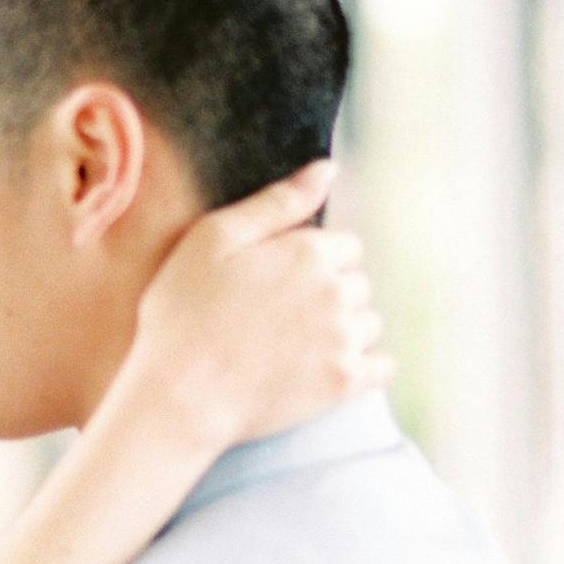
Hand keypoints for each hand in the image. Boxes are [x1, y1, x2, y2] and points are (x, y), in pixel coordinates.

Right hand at [130, 160, 390, 450]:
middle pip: (357, 284)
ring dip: (345, 329)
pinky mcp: (345, 383)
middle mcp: (336, 291)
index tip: (280, 283)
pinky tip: (327, 367)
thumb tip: (328, 169)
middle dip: (329, 294)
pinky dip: (363, 365)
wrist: (180, 394)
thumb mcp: (214, 238)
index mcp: (308, 251)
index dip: (314, 262)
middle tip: (281, 317)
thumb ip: (277, 202)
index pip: (346, 246)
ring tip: (298, 345)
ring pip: (369, 323)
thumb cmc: (184, 313)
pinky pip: (383, 365)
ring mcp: (343, 339)